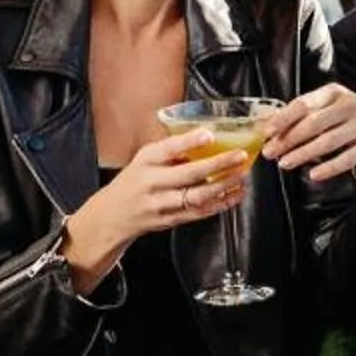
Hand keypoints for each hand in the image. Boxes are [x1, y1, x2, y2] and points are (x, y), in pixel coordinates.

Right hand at [63, 130, 250, 288]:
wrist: (113, 215)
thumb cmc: (134, 181)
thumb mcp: (144, 159)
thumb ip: (170, 151)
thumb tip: (207, 138)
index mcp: (145, 162)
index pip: (168, 148)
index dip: (190, 141)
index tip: (210, 134)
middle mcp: (152, 183)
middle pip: (188, 174)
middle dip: (218, 164)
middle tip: (240, 156)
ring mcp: (161, 204)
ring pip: (197, 196)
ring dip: (224, 186)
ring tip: (242, 176)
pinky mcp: (170, 220)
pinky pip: (199, 212)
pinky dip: (220, 204)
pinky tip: (234, 195)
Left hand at [261, 83, 355, 187]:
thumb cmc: (352, 118)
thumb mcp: (331, 108)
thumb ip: (304, 114)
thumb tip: (267, 123)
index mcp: (334, 93)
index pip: (303, 104)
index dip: (283, 118)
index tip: (267, 132)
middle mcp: (349, 105)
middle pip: (313, 123)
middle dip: (288, 139)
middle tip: (270, 152)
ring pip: (328, 141)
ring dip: (304, 154)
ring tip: (285, 163)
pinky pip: (348, 158)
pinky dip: (329, 168)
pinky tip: (313, 175)